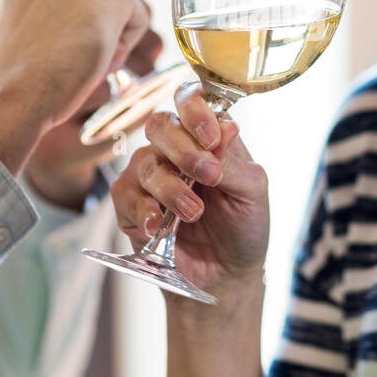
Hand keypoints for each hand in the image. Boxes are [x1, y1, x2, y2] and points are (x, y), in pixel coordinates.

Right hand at [3, 0, 165, 209]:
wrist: (14, 93)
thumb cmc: (8, 74)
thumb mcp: (11, 24)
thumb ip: (37, 3)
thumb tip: (65, 7)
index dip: (85, 12)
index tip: (73, 41)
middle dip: (103, 20)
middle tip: (81, 56)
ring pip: (121, 2)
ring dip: (110, 35)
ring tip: (82, 62)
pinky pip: (139, 19)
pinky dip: (124, 48)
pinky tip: (93, 63)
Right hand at [110, 80, 268, 299]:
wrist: (227, 275)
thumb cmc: (243, 226)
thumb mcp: (252, 192)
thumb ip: (234, 160)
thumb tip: (226, 125)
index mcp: (206, 136)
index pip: (190, 102)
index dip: (195, 111)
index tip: (210, 137)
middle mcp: (174, 150)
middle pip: (160, 125)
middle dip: (182, 149)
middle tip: (207, 176)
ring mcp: (150, 177)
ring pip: (144, 163)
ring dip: (170, 188)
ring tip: (194, 213)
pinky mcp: (131, 207)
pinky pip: (124, 196)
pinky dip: (142, 210)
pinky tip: (158, 225)